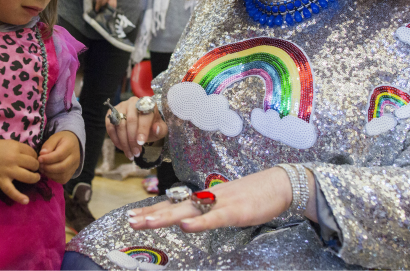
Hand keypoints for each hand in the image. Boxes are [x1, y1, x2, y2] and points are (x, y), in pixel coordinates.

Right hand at [0, 140, 40, 204]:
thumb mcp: (9, 143)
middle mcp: (14, 159)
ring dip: (34, 178)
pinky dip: (19, 197)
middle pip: (33, 164)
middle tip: (33, 168)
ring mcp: (8, 172)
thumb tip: (32, 156)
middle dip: (35, 166)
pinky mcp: (2, 182)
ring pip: (28, 176)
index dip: (34, 156)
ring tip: (35, 178)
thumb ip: (20, 149)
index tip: (32, 159)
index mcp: (16, 148)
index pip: (32, 153)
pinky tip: (26, 201)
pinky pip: (11, 191)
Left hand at [38, 131, 80, 183]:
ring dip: (50, 174)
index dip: (48, 159)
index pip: (60, 155)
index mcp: (70, 146)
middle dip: (48, 168)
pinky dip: (54, 178)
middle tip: (40, 165)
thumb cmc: (62, 140)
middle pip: (62, 167)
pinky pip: (63, 179)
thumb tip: (42, 154)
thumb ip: (48, 145)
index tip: (39, 159)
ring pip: (62, 175)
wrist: (73, 142)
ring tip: (43, 168)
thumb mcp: (54, 137)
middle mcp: (75, 158)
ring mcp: (74, 166)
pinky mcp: (72, 172)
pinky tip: (49, 172)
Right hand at [105, 96, 167, 160]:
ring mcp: (121, 106)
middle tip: (136, 153)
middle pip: (131, 120)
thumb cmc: (151, 125)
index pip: (144, 115)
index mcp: (147, 104)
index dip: (142, 130)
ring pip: (120, 125)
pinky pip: (110, 126)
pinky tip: (121, 147)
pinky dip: (115, 139)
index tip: (141, 143)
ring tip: (130, 153)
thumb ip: (161, 129)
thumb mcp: (160, 128)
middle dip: (132, 139)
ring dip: (124, 142)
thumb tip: (155, 128)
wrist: (141, 122)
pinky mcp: (111, 113)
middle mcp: (133, 102)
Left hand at [127, 167, 315, 232]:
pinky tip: (185, 226)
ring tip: (145, 222)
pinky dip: (199, 223)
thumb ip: (210, 211)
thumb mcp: (228, 204)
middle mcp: (209, 198)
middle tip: (129, 221)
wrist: (280, 183)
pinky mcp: (236, 211)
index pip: (176, 204)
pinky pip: (214, 218)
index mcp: (206, 197)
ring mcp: (221, 204)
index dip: (154, 210)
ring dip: (166, 217)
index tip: (134, 215)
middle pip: (175, 207)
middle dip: (151, 215)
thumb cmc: (255, 195)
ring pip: (189, 211)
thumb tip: (191, 219)